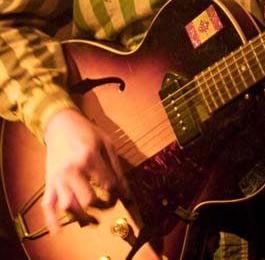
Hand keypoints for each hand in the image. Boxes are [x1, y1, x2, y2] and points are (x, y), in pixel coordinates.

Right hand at [42, 107, 125, 232]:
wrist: (61, 123)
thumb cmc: (86, 132)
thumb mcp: (107, 143)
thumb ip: (116, 167)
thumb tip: (126, 189)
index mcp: (89, 157)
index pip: (108, 185)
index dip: (117, 194)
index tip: (119, 195)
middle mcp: (73, 169)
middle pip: (89, 199)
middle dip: (102, 207)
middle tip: (107, 206)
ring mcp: (59, 177)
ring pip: (69, 205)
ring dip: (81, 217)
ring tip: (91, 219)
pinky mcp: (49, 182)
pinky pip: (48, 205)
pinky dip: (52, 220)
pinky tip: (59, 230)